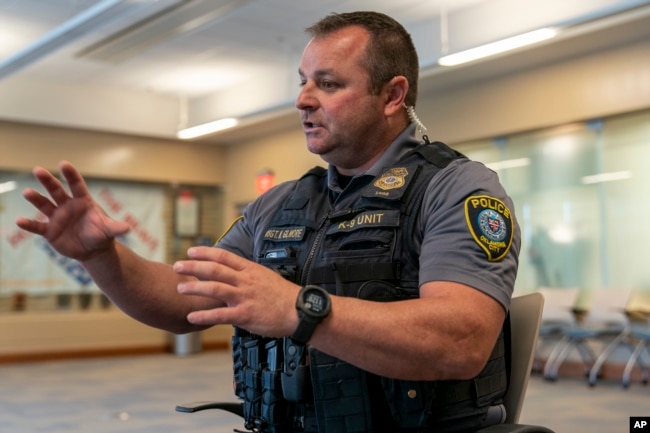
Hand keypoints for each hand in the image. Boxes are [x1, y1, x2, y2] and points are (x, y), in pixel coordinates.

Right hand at [15, 161, 130, 260]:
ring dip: (36, 198)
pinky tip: (20, 221)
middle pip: (56, 190)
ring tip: (27, 192)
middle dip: (48, 180)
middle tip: (38, 170)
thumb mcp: (109, 231)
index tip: (64, 163)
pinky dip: (29, 224)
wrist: (93, 249)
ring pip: (44, 205)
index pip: (76, 185)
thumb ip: (115, 228)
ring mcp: (57, 217)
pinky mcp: (50, 231)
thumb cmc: (101, 234)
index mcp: (83, 201)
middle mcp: (67, 205)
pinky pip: (37, 226)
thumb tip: (128, 228)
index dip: (70, 175)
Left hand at [174, 247, 299, 336]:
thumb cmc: (284, 296)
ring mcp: (244, 297)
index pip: (224, 256)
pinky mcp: (245, 315)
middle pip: (214, 269)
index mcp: (250, 270)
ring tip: (180, 288)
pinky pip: (220, 314)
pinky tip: (191, 316)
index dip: (205, 252)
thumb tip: (235, 274)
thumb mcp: (266, 277)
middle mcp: (245, 281)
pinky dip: (204, 315)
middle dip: (193, 266)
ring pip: (214, 288)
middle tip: (177, 266)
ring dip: (194, 287)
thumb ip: (249, 276)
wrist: (299, 311)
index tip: (191, 251)